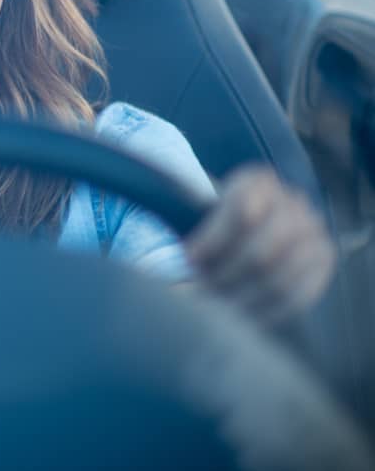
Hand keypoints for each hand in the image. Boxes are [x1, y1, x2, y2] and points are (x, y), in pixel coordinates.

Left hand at [186, 165, 335, 325]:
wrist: (244, 229)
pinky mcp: (323, 261)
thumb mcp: (191, 208)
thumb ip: (176, 215)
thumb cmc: (209, 220)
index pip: (242, 212)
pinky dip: (264, 313)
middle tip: (196, 291)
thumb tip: (177, 257)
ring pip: (279, 280)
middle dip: (224, 278)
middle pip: (261, 254)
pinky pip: (299, 297)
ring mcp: (314, 231)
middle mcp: (292, 202)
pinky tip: (237, 317)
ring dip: (240, 300)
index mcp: (258, 181)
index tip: (187, 259)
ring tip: (211, 308)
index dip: (213, 241)